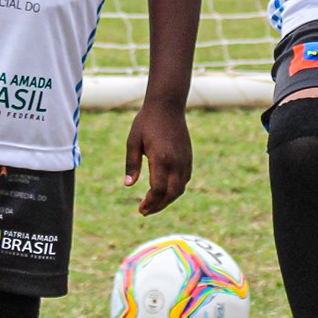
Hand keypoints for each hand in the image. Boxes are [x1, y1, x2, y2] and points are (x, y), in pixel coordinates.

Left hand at [124, 99, 191, 215]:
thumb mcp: (133, 141)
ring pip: (180, 188)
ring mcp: (185, 160)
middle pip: (172, 194)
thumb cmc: (146, 122)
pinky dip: (176, 189)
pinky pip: (185, 179)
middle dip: (159, 206)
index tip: (140, 208)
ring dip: (168, 199)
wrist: (167, 105)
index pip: (158, 189)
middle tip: (145, 211)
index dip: (150, 202)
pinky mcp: (188, 157)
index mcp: (161, 158)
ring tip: (154, 204)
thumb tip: (128, 185)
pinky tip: (165, 191)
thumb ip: (132, 164)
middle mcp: (176, 162)